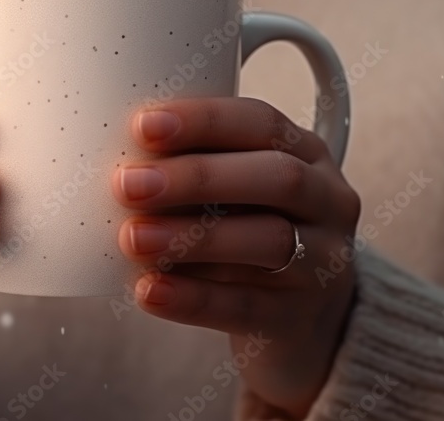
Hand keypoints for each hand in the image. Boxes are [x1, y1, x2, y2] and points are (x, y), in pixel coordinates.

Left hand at [111, 97, 359, 418]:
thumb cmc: (253, 232)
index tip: (143, 126)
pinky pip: (247, 307)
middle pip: (277, 179)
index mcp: (306, 154)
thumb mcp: (239, 190)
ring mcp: (321, 263)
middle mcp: (326, 202)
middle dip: (198, 177)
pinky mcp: (298, 319)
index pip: (261, 123)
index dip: (204, 121)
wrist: (309, 322)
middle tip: (128, 185)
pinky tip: (150, 290)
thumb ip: (194, 167)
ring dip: (192, 237)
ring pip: (269, 242)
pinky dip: (193, 298)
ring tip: (131, 238)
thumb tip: (117, 159)